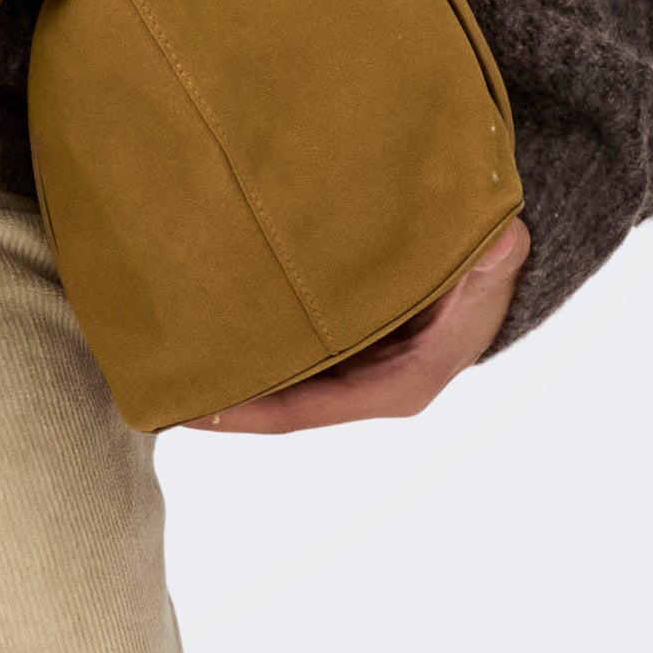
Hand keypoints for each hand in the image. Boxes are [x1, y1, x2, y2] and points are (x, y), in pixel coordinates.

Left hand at [180, 219, 530, 433]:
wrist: (488, 259)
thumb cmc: (487, 269)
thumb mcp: (494, 263)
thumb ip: (490, 257)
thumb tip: (499, 240)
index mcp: (394, 385)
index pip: (303, 410)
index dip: (246, 411)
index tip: (190, 406)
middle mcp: (362, 386)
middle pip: (279, 399)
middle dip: (221, 390)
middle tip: (154, 376)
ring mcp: (346, 366)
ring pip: (276, 373)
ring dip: (227, 361)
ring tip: (160, 347)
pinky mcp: (335, 340)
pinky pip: (281, 343)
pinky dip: (244, 332)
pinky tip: (198, 312)